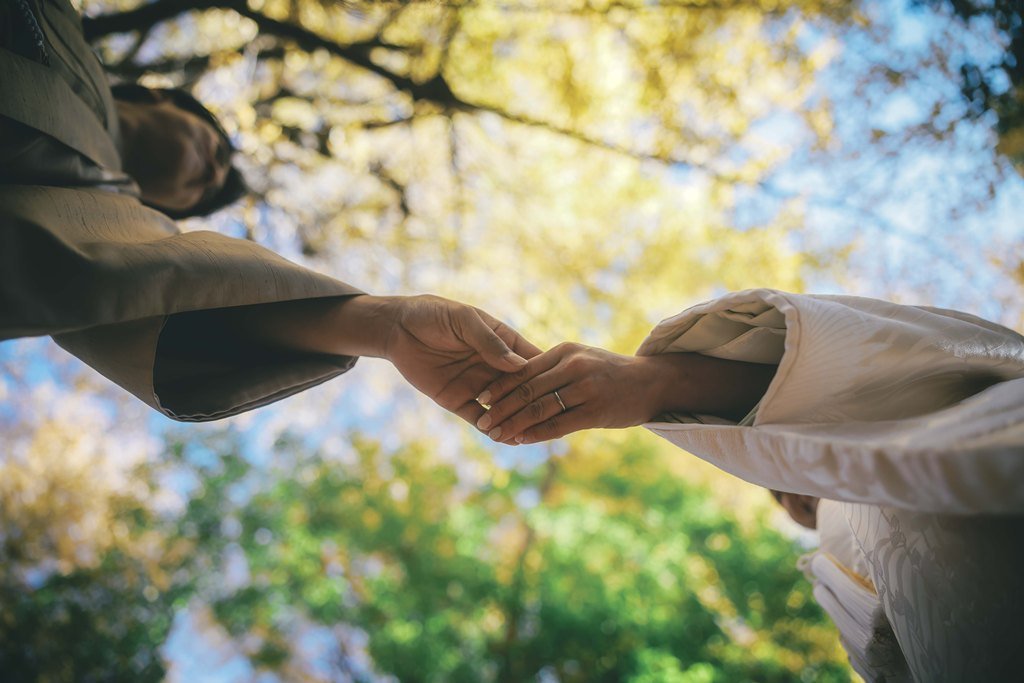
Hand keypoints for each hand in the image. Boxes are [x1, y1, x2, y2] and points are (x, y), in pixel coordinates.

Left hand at [371, 295, 541, 423]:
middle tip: (552, 420)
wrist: (397, 328)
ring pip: (504, 408)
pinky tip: (503, 439)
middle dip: (535, 405)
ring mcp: (478, 385)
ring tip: (530, 435)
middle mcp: (494, 366)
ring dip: (516, 421)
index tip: (564, 387)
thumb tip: (520, 365)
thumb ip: (490, 342)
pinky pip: (479, 419)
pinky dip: (491, 429)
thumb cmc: (433, 314)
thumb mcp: (464, 320)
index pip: (531, 361)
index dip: (546, 374)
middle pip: (522, 389)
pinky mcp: (459, 400)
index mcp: (502, 342)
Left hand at [473, 343, 667, 443]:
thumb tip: (515, 385)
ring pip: (539, 408)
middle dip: (501, 408)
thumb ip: (551, 369)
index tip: (480, 399)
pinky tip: (520, 440)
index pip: (523, 370)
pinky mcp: (595, 410)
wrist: (651, 382)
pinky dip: (536, 433)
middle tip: (482, 422)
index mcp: (564, 351)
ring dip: (514, 424)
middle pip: (527, 389)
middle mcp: (573, 366)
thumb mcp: (580, 359)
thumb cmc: (609, 372)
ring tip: (496, 435)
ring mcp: (585, 388)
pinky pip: (558, 425)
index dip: (499, 386)